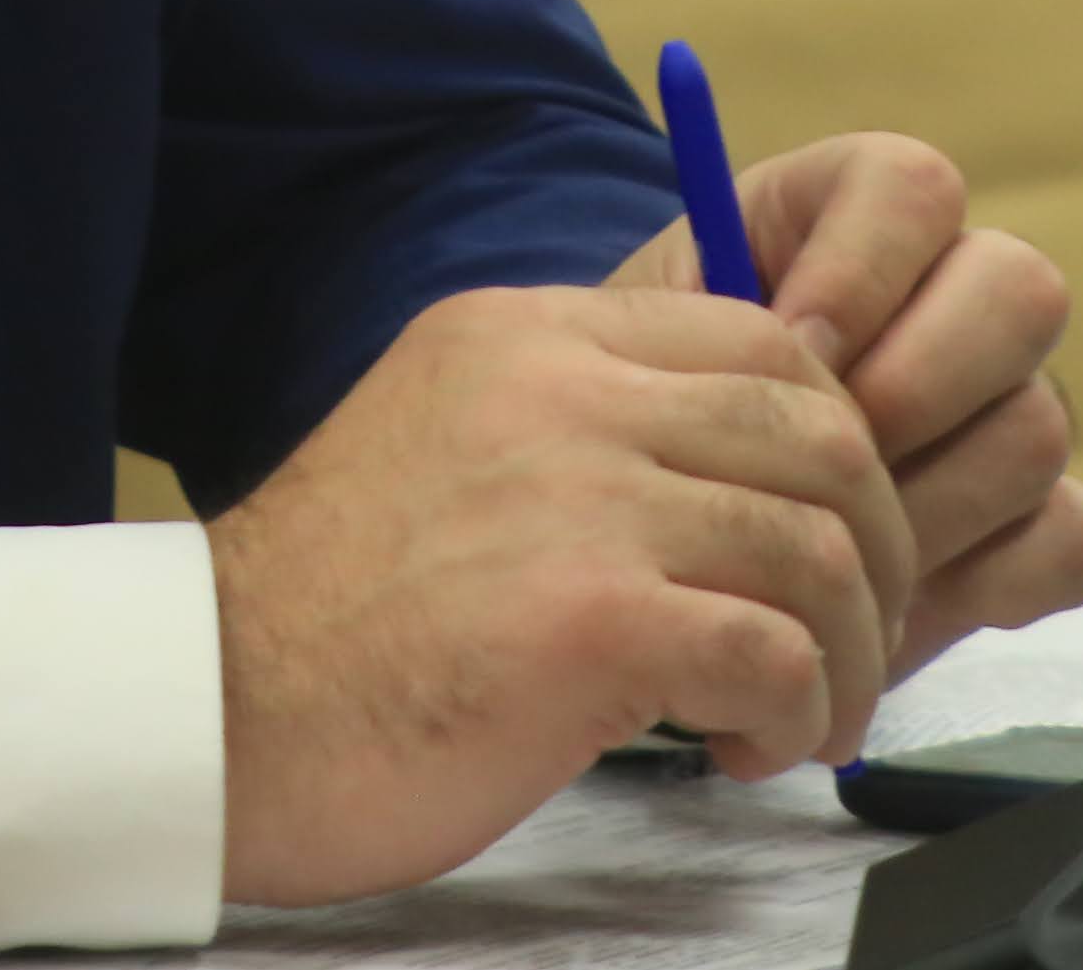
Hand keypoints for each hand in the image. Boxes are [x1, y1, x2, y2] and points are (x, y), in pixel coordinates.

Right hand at [209, 283, 910, 906]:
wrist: (212, 713)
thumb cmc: (331, 617)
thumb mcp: (449, 442)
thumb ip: (569, 425)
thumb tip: (726, 469)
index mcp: (526, 333)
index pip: (761, 338)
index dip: (830, 449)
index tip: (815, 542)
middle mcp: (560, 389)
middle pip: (823, 434)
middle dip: (870, 555)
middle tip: (842, 643)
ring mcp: (579, 497)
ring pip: (822, 548)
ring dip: (846, 654)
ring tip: (796, 718)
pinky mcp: (593, 620)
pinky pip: (780, 653)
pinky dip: (798, 715)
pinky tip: (743, 748)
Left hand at [612, 132, 1082, 669]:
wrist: (670, 542)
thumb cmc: (648, 419)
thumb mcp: (650, 351)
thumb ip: (712, 315)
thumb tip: (795, 347)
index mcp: (852, 224)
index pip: (913, 187)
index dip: (862, 262)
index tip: (786, 343)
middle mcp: (955, 299)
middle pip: (1021, 291)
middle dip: (920, 381)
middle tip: (827, 455)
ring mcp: (1010, 411)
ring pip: (1038, 425)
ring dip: (929, 501)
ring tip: (829, 548)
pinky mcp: (1037, 524)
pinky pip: (1071, 536)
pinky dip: (990, 580)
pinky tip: (896, 605)